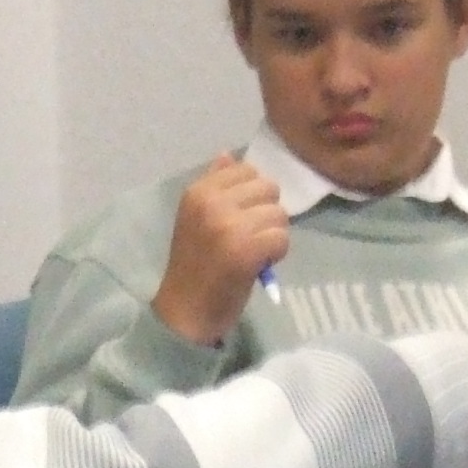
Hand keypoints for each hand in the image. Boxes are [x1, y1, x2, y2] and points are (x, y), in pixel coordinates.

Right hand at [152, 155, 291, 348]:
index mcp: (198, 191)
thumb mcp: (196, 218)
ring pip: (279, 213)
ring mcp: (229, 225)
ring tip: (255, 252)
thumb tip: (228, 156)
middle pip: (268, 188)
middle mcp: (212, 203)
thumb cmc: (195, 266)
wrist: (185, 311)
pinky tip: (260, 264)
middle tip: (252, 236)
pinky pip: (282, 238)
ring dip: (274, 234)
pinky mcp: (246, 250)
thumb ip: (215, 186)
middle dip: (267, 213)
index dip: (253, 195)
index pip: (246, 170)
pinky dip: (277, 253)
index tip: (241, 218)